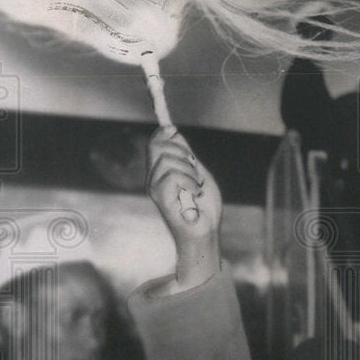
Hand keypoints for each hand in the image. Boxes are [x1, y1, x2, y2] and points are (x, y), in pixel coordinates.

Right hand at [147, 126, 221, 290]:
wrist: (206, 229)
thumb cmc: (204, 206)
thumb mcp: (198, 173)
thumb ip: (186, 155)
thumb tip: (173, 133)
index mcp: (161, 171)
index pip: (154, 143)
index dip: (162, 133)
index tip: (174, 129)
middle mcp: (153, 179)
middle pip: (156, 146)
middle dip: (181, 150)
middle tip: (195, 167)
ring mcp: (154, 188)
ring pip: (167, 161)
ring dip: (190, 171)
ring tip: (197, 186)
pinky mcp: (159, 198)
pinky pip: (173, 176)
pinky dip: (190, 182)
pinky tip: (196, 193)